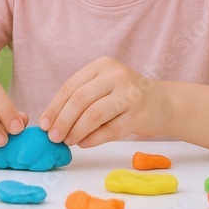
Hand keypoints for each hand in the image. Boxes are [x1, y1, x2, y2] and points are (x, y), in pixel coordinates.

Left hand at [39, 57, 170, 147]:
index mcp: (102, 65)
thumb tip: (53, 122)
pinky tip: (83, 144)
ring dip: (76, 131)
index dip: (55, 107)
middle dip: (62, 121)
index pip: (71, 86)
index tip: (44, 124)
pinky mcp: (139, 115)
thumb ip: (82, 98)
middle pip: (80, 100)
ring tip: (68, 141)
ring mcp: (129, 94)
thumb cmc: (126, 96)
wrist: (164, 103)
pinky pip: (110, 130)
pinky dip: (93, 139)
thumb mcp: (104, 87)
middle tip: (53, 137)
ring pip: (93, 115)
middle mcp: (116, 75)